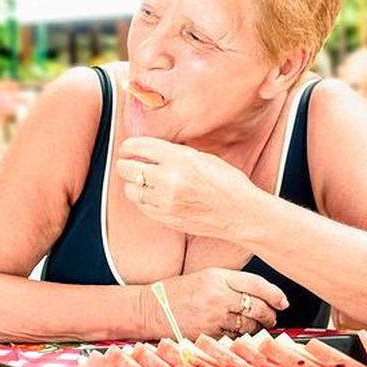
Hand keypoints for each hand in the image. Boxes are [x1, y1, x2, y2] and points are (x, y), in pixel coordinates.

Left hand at [116, 136, 261, 240]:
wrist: (242, 214)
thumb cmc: (228, 183)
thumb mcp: (203, 157)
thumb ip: (175, 153)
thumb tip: (150, 150)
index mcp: (180, 159)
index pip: (138, 147)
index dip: (128, 146)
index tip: (127, 148)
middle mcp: (169, 180)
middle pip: (127, 169)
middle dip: (125, 164)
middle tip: (128, 163)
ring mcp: (166, 202)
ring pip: (130, 190)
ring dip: (133, 184)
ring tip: (143, 182)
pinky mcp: (166, 219)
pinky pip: (141, 207)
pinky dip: (143, 201)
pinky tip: (153, 196)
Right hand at [143, 268, 288, 338]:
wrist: (150, 308)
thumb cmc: (174, 293)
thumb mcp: (202, 277)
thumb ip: (229, 283)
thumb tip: (258, 295)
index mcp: (217, 276)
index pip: (257, 284)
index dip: (275, 295)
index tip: (282, 301)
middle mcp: (218, 296)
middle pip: (258, 307)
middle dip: (269, 314)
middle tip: (271, 316)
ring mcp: (214, 316)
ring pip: (249, 325)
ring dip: (256, 327)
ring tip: (256, 326)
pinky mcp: (209, 333)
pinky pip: (234, 337)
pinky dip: (240, 336)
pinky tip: (238, 333)